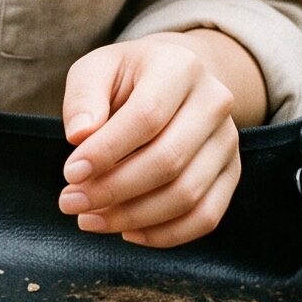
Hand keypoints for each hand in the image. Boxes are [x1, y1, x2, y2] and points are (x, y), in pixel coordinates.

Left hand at [57, 34, 242, 247]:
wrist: (173, 79)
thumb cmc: (127, 76)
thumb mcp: (96, 69)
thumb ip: (83, 98)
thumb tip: (79, 136)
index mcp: (180, 68)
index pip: (146, 117)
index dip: (107, 151)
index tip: (71, 173)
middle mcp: (214, 103)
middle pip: (168, 160)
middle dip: (114, 189)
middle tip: (71, 202)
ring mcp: (228, 141)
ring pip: (188, 195)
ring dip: (133, 216)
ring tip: (90, 219)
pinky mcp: (231, 173)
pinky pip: (206, 217)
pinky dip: (165, 234)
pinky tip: (127, 231)